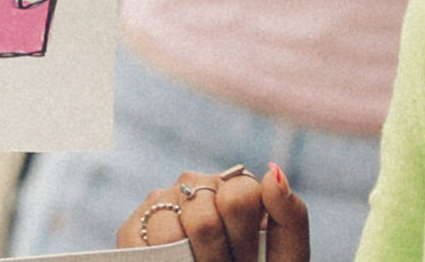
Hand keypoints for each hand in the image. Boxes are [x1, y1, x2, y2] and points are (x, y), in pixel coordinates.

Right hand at [115, 166, 308, 260]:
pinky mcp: (133, 227)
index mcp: (236, 186)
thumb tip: (272, 172)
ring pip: (171, 232)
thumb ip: (291, 214)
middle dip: (218, 258)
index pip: (239, 197)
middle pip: (204, 218)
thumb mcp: (286, 254)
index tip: (249, 260)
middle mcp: (197, 184)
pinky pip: (141, 243)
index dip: (245, 241)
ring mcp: (162, 202)